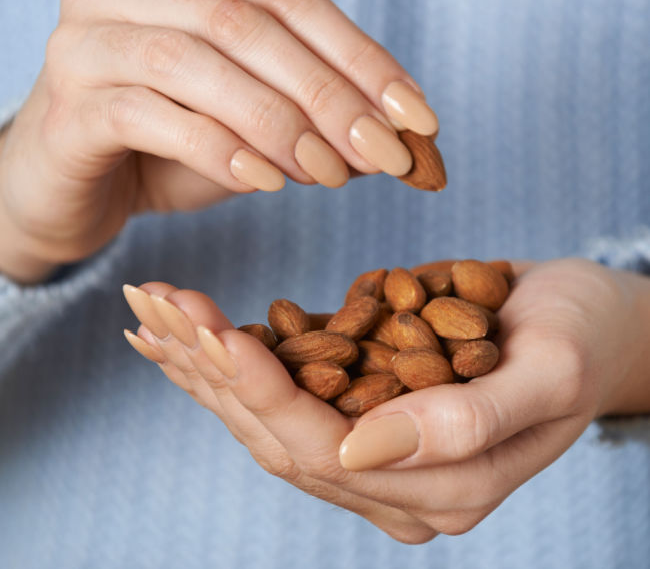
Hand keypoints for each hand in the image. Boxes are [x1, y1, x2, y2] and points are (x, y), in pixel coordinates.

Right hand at [0, 0, 436, 282]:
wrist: (72, 179)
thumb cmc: (168, 140)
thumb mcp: (254, 123)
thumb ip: (319, 119)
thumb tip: (402, 141)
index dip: (365, 60)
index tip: (419, 120)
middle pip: (251, 25)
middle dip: (332, 97)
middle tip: (386, 157)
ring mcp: (86, 35)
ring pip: (204, 64)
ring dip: (282, 126)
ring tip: (330, 176)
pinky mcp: (69, 103)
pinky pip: (156, 116)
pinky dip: (222, 151)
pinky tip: (267, 182)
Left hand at [122, 258, 649, 541]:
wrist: (589, 322)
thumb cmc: (580, 341)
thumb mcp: (548, 374)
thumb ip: (467, 424)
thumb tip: (358, 450)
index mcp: (439, 490)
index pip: (321, 449)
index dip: (263, 390)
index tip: (213, 331)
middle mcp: (393, 478)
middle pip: (276, 432)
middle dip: (210, 369)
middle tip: (154, 306)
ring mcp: (374, 442)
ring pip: (267, 409)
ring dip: (204, 360)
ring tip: (152, 309)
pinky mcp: (366, 399)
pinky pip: (287, 379)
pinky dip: (233, 351)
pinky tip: (191, 323)